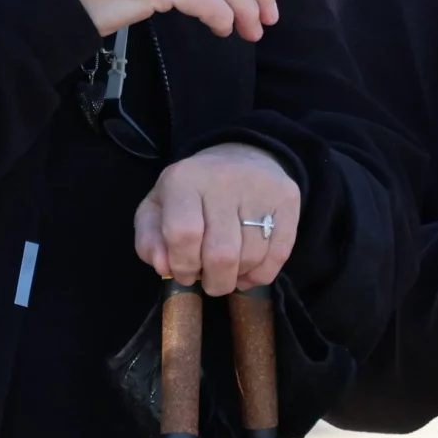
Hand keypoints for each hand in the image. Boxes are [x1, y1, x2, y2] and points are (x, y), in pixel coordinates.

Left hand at [136, 142, 300, 294]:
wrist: (240, 155)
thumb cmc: (192, 191)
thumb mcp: (157, 209)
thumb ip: (149, 242)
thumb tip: (164, 268)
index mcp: (184, 179)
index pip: (183, 234)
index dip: (183, 265)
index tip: (185, 273)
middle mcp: (224, 179)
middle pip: (221, 253)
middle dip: (213, 281)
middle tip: (209, 280)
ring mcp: (261, 187)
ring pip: (251, 258)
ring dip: (237, 277)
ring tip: (228, 271)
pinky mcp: (288, 198)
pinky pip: (278, 254)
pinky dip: (261, 274)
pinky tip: (249, 270)